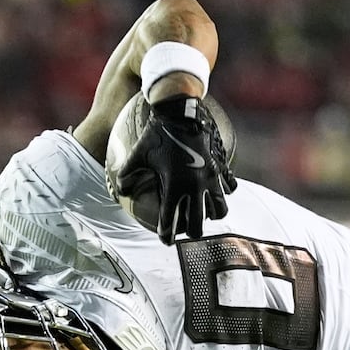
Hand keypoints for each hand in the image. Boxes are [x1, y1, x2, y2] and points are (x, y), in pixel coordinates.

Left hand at [113, 95, 237, 244]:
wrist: (180, 110)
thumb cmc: (156, 133)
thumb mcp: (137, 154)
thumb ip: (127, 175)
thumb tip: (121, 190)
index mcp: (174, 186)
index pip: (170, 222)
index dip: (166, 235)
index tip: (165, 240)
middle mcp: (194, 186)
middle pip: (197, 225)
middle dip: (190, 233)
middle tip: (185, 231)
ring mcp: (210, 177)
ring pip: (219, 210)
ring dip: (211, 215)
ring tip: (203, 213)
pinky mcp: (220, 167)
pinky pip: (228, 188)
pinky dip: (222, 194)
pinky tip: (215, 192)